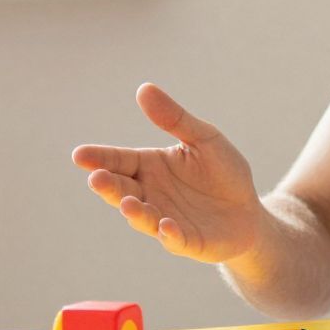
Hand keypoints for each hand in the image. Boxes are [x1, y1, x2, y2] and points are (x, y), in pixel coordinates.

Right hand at [72, 83, 265, 262]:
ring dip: (135, 212)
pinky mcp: (187, 241)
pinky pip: (175, 239)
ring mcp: (165, 220)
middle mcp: (151, 194)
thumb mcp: (204, 139)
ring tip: (128, 204)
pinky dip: (169, 234)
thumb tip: (144, 88)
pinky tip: (166, 226)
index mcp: (150, 167)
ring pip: (143, 217)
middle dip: (108, 186)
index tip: (80, 155)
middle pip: (123, 190)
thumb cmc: (223, 173)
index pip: (119, 160)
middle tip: (96, 178)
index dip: (99, 158)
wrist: (250, 212)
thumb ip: (175, 119)